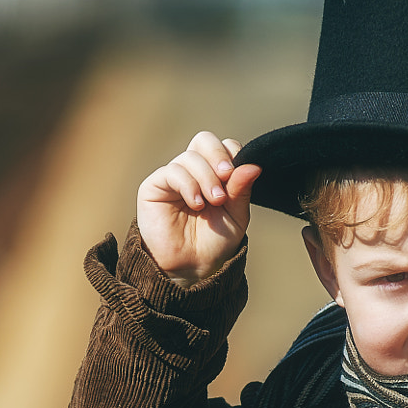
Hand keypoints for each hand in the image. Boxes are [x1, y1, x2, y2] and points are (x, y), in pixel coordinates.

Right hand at [137, 131, 260, 285]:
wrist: (193, 267)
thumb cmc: (214, 242)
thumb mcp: (236, 215)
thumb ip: (241, 190)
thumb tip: (254, 165)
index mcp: (214, 174)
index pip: (224, 147)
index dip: (233, 155)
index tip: (238, 177)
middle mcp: (193, 171)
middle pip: (204, 140)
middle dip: (218, 155)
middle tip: (227, 176)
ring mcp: (173, 178)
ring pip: (190, 157)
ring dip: (206, 178)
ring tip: (214, 202)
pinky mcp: (154, 187)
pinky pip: (172, 171)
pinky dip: (189, 185)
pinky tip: (197, 203)